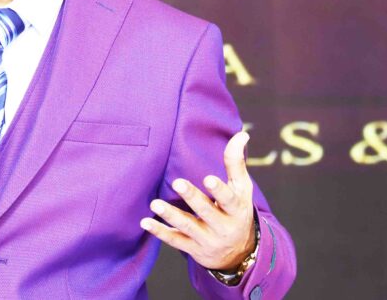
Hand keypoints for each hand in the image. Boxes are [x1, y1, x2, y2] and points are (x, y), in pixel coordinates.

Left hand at [141, 131, 255, 270]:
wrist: (239, 252)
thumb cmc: (237, 210)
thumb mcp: (242, 189)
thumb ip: (236, 163)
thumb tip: (241, 134)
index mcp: (237, 209)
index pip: (229, 200)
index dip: (219, 190)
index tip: (208, 179)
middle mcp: (223, 227)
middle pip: (206, 212)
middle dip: (192, 198)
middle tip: (177, 182)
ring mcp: (207, 240)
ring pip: (188, 228)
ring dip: (171, 216)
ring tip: (155, 204)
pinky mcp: (193, 249)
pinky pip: (175, 241)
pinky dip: (160, 232)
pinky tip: (145, 223)